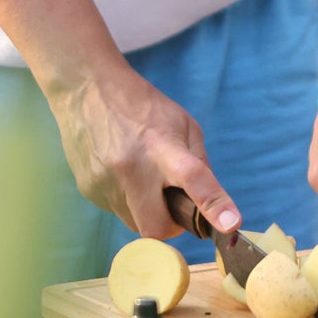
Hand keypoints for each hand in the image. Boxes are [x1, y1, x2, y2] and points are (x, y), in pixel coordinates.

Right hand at [42, 64, 238, 238]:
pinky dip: (127, 200)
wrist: (87, 90)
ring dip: (147, 211)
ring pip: (135, 223)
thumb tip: (209, 204)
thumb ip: (199, 164)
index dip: (213, 204)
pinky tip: (122, 172)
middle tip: (174, 205)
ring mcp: (106, 182)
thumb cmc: (143, 107)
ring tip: (143, 178)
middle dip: (171, 225)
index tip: (230, 224)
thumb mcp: (183, 124)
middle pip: (157, 227)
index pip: (192, 178)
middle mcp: (131, 168)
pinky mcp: (88, 190)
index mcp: (162, 146)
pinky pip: (117, 210)